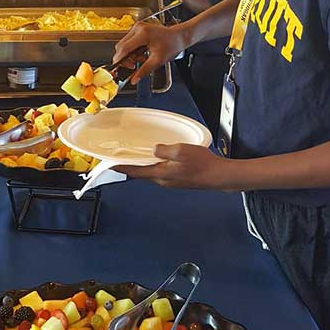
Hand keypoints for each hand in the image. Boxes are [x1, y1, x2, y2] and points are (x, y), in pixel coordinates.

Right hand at [114, 21, 190, 83]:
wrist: (178, 37)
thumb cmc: (171, 45)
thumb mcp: (158, 61)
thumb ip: (144, 70)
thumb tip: (134, 79)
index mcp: (143, 34)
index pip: (124, 48)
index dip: (120, 60)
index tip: (120, 69)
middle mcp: (138, 28)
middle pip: (121, 46)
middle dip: (126, 58)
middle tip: (135, 65)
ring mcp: (137, 27)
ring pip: (124, 45)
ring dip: (130, 54)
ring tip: (142, 58)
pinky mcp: (137, 29)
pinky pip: (129, 42)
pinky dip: (133, 50)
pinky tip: (142, 53)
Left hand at [115, 143, 233, 189]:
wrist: (219, 176)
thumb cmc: (203, 165)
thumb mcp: (181, 151)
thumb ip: (164, 150)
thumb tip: (154, 149)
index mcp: (160, 174)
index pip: (134, 171)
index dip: (121, 166)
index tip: (110, 162)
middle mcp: (163, 180)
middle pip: (141, 171)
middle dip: (131, 163)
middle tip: (123, 154)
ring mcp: (170, 181)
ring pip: (152, 171)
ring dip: (144, 163)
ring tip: (138, 153)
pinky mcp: (177, 179)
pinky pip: (162, 170)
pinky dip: (156, 163)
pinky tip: (160, 156)